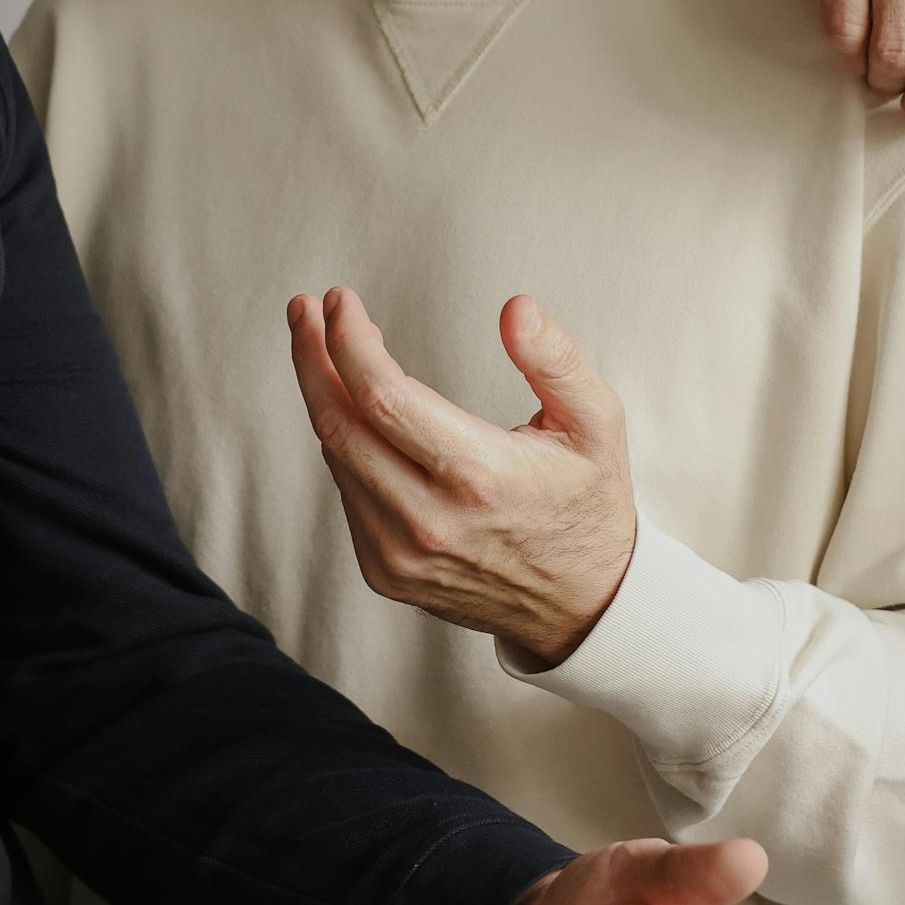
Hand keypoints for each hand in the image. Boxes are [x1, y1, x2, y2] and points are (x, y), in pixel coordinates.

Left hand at [287, 288, 636, 664]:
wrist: (582, 605)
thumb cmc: (588, 503)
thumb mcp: (598, 423)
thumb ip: (557, 360)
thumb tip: (516, 309)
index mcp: (479, 476)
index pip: (382, 395)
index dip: (349, 340)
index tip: (340, 300)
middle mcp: (428, 520)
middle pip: (338, 422)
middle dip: (312, 355)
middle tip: (307, 309)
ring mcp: (399, 553)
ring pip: (337, 455)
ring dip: (323, 394)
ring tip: (328, 348)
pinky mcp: (384, 572)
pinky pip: (347, 491)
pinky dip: (346, 441)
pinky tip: (358, 410)